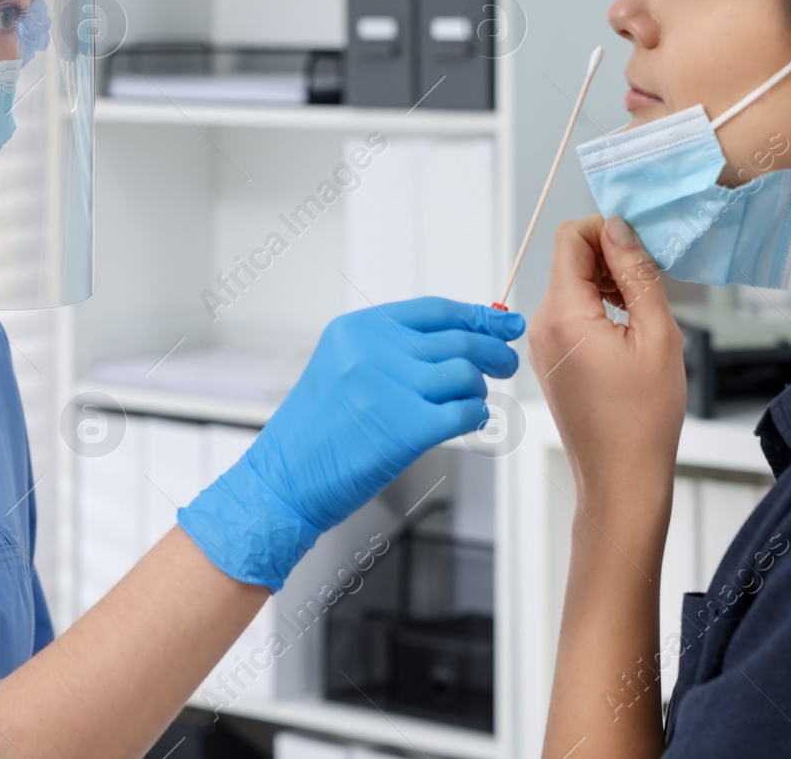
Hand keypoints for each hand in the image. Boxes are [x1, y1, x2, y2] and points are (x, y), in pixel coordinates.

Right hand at [178, 297, 524, 589]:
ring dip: (479, 389)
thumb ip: (393, 349)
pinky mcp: (406, 428)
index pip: (436, 310)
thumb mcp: (343, 368)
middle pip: (459, 340)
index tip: (503, 323)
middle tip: (506, 363)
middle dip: (493, 351)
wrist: (284, 480)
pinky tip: (468, 422)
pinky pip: (466, 412)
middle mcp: (373, 350)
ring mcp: (390, 388)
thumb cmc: (317, 432)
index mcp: (357, 329)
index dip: (477, 316)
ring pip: (467, 374)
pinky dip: (475, 417)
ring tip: (470, 401)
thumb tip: (463, 336)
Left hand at [531, 215, 684, 512]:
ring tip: (643, 313)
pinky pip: (571, 313)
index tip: (641, 247)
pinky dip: (599, 309)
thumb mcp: (656, 335)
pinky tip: (628, 333)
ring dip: (608, 284)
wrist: (621, 478)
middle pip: (570, 259)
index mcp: (562, 313)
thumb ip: (637, 274)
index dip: (607, 230)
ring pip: (573, 285)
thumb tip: (621, 229)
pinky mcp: (550, 358)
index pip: (570, 237)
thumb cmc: (642, 418)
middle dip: (611, 258)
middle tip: (652, 283)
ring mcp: (542, 343)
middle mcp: (541, 324)